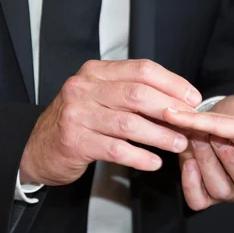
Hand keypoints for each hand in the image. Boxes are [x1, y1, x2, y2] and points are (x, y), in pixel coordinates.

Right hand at [19, 59, 201, 185]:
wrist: (39, 148)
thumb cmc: (81, 121)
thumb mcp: (104, 98)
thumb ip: (135, 95)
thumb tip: (180, 102)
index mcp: (97, 72)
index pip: (142, 70)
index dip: (173, 84)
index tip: (193, 99)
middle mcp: (84, 88)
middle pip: (138, 94)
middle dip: (170, 109)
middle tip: (190, 122)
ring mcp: (77, 114)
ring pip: (129, 123)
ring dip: (160, 135)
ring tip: (179, 144)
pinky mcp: (74, 141)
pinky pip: (115, 149)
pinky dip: (139, 157)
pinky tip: (154, 163)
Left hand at [178, 91, 233, 210]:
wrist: (206, 122)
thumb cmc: (231, 117)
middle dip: (229, 159)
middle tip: (214, 137)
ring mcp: (230, 191)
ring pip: (222, 190)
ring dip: (207, 164)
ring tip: (197, 141)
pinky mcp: (207, 197)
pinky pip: (199, 200)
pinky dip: (191, 184)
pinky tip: (188, 162)